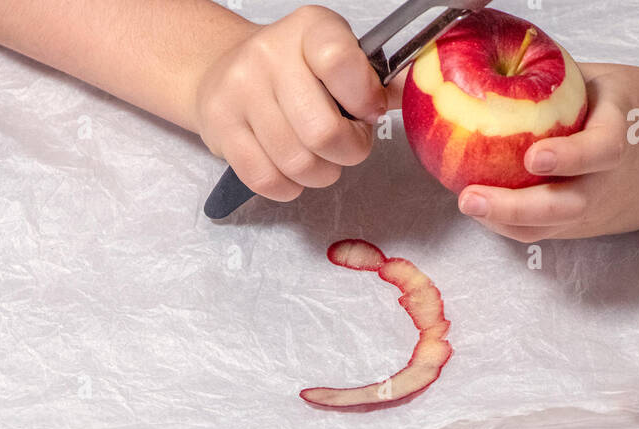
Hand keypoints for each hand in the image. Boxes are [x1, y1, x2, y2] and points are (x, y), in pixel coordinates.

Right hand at [195, 5, 385, 200]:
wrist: (224, 72)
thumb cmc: (293, 72)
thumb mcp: (337, 58)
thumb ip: (376, 78)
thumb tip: (417, 92)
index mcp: (309, 30)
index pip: (340, 62)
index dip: (363, 100)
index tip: (368, 111)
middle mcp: (270, 55)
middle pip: (322, 133)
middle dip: (348, 152)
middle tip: (348, 146)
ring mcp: (241, 92)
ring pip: (297, 164)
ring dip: (320, 174)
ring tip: (319, 158)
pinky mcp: (221, 129)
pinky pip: (268, 181)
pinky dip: (289, 187)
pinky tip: (292, 171)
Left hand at [458, 64, 638, 241]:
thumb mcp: (609, 84)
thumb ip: (561, 87)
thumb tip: (500, 75)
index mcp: (624, 135)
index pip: (599, 152)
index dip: (567, 158)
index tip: (534, 157)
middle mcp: (613, 182)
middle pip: (564, 207)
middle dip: (513, 208)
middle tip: (471, 198)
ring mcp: (603, 211)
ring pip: (551, 228)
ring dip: (506, 222)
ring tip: (471, 206)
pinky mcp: (596, 228)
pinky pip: (551, 232)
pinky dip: (518, 224)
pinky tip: (488, 212)